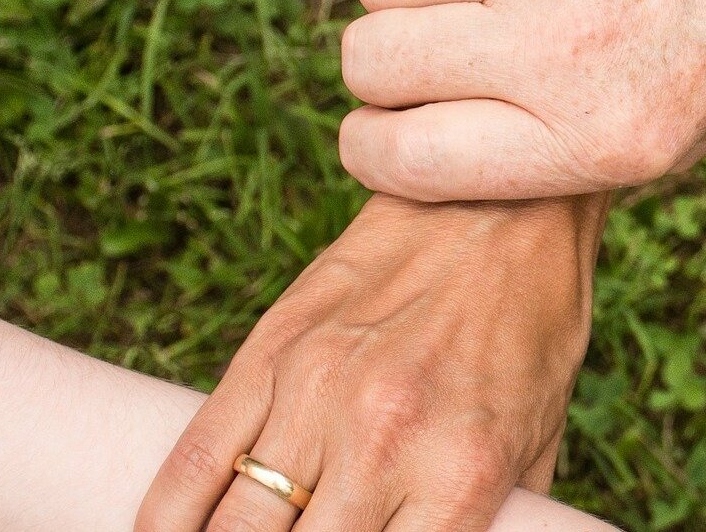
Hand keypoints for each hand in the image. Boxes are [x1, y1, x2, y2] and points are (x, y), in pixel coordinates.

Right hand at [137, 194, 607, 530]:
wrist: (502, 206)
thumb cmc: (532, 332)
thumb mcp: (538, 442)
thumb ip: (495, 522)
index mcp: (460, 475)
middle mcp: (382, 441)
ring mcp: (315, 393)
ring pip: (231, 528)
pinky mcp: (267, 352)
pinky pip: (196, 456)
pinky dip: (167, 517)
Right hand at [337, 0, 705, 201]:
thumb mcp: (696, 134)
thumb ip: (578, 151)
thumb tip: (465, 159)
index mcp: (606, 143)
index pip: (403, 162)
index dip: (375, 148)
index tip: (391, 134)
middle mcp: (567, 61)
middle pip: (372, 64)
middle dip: (389, 66)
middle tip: (442, 59)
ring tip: (490, 0)